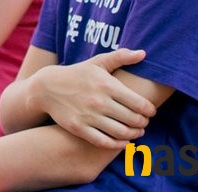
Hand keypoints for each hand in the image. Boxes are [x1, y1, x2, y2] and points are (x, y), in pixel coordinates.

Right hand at [32, 48, 154, 148]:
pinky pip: (104, 142)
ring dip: (133, 134)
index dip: (149, 110)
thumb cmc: (77, 74)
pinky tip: (122, 141)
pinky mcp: (78, 128)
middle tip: (144, 123)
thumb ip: (120, 57)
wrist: (47, 87)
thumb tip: (143, 53)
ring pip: (121, 133)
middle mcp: (99, 101)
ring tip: (136, 132)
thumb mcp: (97, 62)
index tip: (150, 111)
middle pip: (133, 120)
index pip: (139, 104)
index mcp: (107, 85)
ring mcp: (88, 116)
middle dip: (143, 123)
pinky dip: (117, 144)